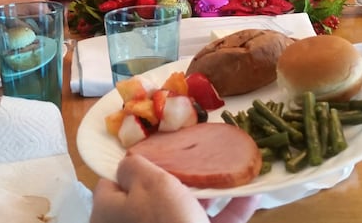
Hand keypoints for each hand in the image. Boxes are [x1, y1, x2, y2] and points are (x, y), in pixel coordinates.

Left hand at [91, 155, 258, 222]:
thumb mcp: (148, 184)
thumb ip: (134, 166)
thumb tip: (128, 161)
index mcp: (110, 213)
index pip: (113, 182)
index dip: (135, 163)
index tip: (157, 148)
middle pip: (153, 195)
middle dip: (180, 176)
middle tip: (196, 158)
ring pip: (185, 211)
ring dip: (210, 192)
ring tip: (229, 171)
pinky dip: (230, 211)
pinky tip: (252, 195)